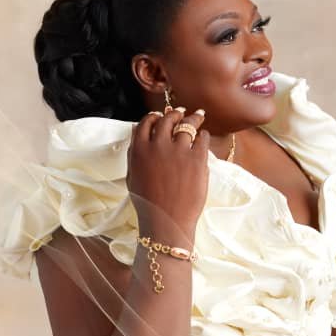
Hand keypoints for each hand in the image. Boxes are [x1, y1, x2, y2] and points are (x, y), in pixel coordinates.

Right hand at [127, 106, 209, 244]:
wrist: (166, 222)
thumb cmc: (148, 204)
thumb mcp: (132, 177)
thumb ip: (134, 153)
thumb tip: (137, 130)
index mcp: (139, 150)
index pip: (146, 122)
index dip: (154, 117)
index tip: (160, 116)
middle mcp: (158, 146)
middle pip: (168, 120)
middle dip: (175, 114)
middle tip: (182, 113)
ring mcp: (179, 151)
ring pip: (188, 125)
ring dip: (193, 118)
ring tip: (198, 116)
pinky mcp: (197, 159)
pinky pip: (202, 138)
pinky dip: (203, 135)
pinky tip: (203, 137)